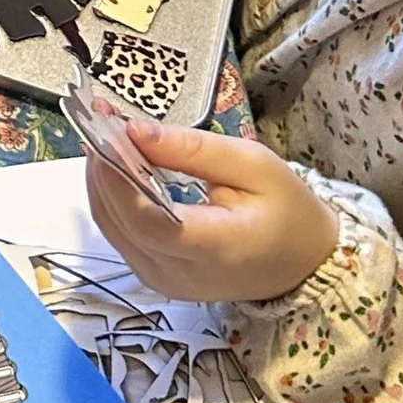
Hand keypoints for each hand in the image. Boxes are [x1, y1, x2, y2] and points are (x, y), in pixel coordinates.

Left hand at [85, 123, 338, 305]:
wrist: (302, 263)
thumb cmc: (287, 211)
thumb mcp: (253, 165)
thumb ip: (193, 149)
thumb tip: (136, 130)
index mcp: (216, 249)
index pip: (147, 221)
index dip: (117, 176)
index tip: (106, 130)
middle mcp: (181, 275)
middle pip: (120, 222)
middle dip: (103, 167)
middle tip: (100, 120)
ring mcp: (164, 282)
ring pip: (111, 229)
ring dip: (102, 180)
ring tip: (107, 136)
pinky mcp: (155, 278)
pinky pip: (120, 236)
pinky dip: (113, 198)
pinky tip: (118, 167)